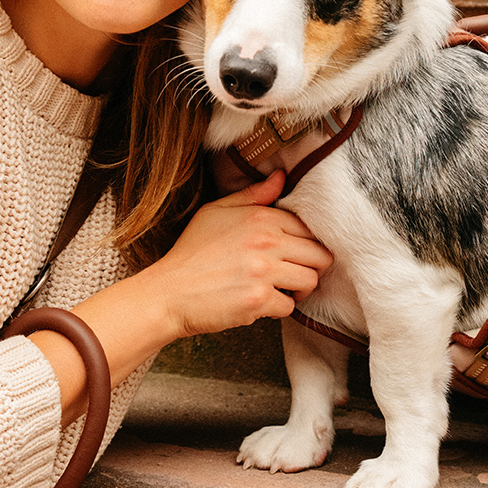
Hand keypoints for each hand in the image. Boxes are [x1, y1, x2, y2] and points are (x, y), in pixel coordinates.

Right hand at [37, 172, 335, 417]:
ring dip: (299, 289)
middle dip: (310, 267)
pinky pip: (289, 306)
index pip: (308, 228)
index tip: (294, 253)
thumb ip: (253, 196)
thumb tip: (280, 178)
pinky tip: (261, 303)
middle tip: (293, 274)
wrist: (168, 292)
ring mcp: (264, 272)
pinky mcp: (258, 301)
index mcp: (260, 217)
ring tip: (281, 289)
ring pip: (311, 281)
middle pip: (319, 255)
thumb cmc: (190, 253)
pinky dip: (278, 309)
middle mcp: (266, 242)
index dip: (306, 243)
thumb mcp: (216, 212)